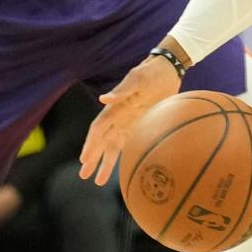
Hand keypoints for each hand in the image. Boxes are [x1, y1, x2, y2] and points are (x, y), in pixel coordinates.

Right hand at [79, 55, 181, 185]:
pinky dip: (123, 157)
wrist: (168, 70)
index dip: (90, 144)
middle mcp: (118, 117)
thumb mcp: (138, 78)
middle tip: (83, 176)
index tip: (84, 159)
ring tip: (96, 181)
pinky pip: (128, 144)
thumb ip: (122, 90)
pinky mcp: (140, 124)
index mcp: (115, 108)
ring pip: (112, 147)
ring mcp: (128, 122)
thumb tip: (103, 98)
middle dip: (92, 158)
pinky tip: (120, 170)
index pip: (98, 129)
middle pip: (101, 142)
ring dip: (104, 162)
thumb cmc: (151, 72)